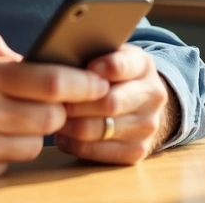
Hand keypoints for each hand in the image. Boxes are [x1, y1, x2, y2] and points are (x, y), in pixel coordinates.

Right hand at [0, 26, 110, 184]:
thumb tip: (30, 57)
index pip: (50, 81)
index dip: (82, 83)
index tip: (97, 82)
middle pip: (51, 118)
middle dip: (58, 108)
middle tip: (50, 100)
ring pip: (35, 144)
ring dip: (34, 131)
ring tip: (11, 116)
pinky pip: (9, 163)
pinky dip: (7, 150)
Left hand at [54, 44, 171, 164]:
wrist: (139, 103)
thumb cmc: (110, 75)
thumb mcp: (108, 54)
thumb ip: (92, 52)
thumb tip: (59, 54)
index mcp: (143, 65)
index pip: (124, 65)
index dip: (101, 69)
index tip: (81, 71)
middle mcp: (152, 96)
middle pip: (110, 103)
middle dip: (77, 103)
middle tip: (52, 101)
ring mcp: (148, 126)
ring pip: (101, 130)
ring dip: (71, 125)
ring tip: (52, 117)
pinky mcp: (138, 152)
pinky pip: (99, 152)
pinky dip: (75, 144)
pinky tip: (63, 135)